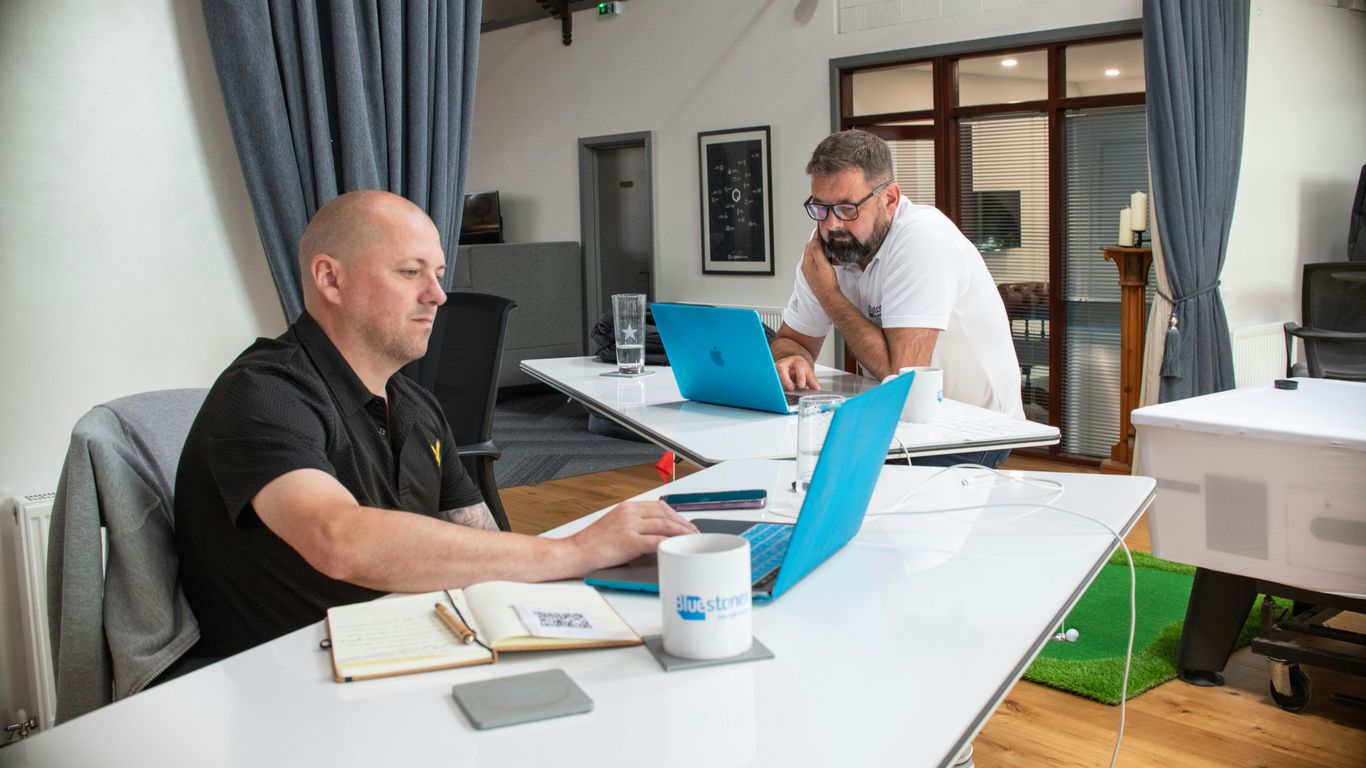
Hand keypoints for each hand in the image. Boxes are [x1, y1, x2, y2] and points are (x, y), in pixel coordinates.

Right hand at [569, 500, 697, 569]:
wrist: (574, 553)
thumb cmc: (592, 544)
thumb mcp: (614, 527)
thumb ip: (634, 526)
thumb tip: (655, 533)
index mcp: (627, 508)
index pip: (659, 506)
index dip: (677, 515)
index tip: (686, 523)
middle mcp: (629, 513)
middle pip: (665, 514)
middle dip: (684, 523)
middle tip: (694, 533)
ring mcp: (629, 526)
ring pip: (665, 525)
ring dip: (682, 533)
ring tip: (691, 540)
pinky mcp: (629, 541)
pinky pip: (656, 540)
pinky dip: (670, 543)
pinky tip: (677, 547)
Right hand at [775, 354, 819, 390]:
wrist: (793, 361)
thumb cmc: (800, 367)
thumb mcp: (808, 373)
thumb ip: (812, 381)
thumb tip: (816, 388)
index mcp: (797, 362)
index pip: (799, 368)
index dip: (800, 377)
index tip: (801, 385)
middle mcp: (786, 363)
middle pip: (782, 368)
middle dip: (785, 379)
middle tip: (790, 388)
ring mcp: (777, 367)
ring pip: (774, 373)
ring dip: (777, 382)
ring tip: (781, 390)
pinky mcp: (772, 372)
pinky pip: (771, 378)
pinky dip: (773, 384)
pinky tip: (776, 389)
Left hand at [800, 230, 839, 304]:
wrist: (829, 297)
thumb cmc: (827, 283)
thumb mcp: (823, 264)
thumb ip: (817, 252)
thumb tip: (814, 241)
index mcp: (807, 263)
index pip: (809, 245)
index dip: (815, 237)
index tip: (820, 231)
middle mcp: (806, 267)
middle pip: (810, 249)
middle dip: (818, 243)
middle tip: (826, 238)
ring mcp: (809, 271)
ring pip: (814, 256)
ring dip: (821, 251)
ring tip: (829, 251)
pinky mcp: (814, 275)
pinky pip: (816, 262)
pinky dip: (822, 258)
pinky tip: (829, 260)